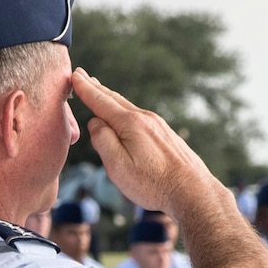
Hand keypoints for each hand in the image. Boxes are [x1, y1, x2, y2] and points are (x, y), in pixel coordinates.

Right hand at [72, 70, 223, 219]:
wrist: (193, 191)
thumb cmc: (153, 183)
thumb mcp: (117, 166)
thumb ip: (102, 140)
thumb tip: (96, 122)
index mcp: (130, 123)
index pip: (101, 101)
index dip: (85, 89)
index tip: (74, 75)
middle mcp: (146, 118)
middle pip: (115, 100)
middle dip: (97, 88)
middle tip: (83, 75)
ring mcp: (159, 126)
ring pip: (129, 108)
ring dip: (112, 99)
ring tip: (101, 92)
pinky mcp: (167, 136)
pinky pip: (141, 118)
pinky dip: (126, 111)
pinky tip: (126, 116)